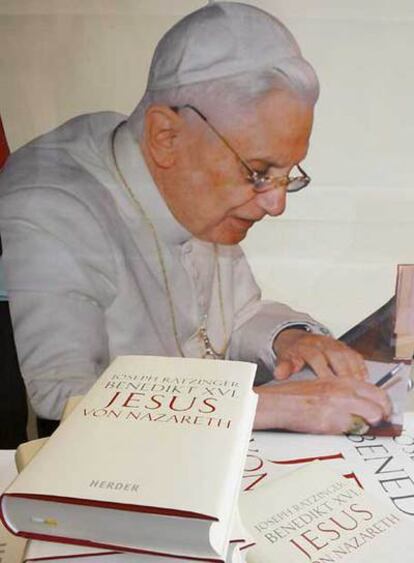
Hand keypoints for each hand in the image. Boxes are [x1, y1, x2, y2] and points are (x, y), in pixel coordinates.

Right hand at [253, 377, 391, 433]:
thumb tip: (363, 403)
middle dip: (379, 416)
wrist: (279, 402)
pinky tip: (335, 427)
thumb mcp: (324, 385)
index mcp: (341, 381)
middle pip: (378, 406)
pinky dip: (346, 431)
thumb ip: (344, 392)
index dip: (382, 404)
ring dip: (364, 424)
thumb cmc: (296, 395)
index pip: (375, 391)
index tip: (382, 411)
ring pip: (367, 420)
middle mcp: (342, 391)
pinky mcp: (330, 422)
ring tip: (352, 424)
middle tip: (375, 422)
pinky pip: (349, 430)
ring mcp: (337, 407)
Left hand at [273, 329, 366, 380]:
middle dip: (342, 373)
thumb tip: (279, 374)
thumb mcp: (284, 359)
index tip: (326, 385)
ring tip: (358, 389)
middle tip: (347, 391)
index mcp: (305, 346)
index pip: (315, 356)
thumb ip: (283, 366)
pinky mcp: (344, 347)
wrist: (297, 339)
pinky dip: (361, 369)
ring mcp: (334, 344)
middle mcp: (321, 342)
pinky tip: (364, 382)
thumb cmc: (293, 353)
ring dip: (354, 372)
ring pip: (348, 356)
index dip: (322, 371)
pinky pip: (356, 356)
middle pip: (336, 355)